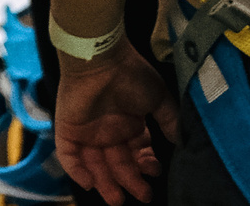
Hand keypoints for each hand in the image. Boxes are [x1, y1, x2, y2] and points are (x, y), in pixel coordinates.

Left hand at [54, 48, 178, 204]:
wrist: (100, 58)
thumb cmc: (131, 74)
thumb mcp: (158, 99)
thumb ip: (170, 121)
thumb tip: (182, 142)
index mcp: (129, 122)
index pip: (137, 152)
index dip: (146, 165)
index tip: (154, 170)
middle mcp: (108, 129)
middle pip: (118, 162)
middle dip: (129, 180)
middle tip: (141, 194)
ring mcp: (87, 130)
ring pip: (95, 164)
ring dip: (105, 182)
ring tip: (117, 199)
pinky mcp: (67, 128)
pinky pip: (68, 155)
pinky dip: (76, 170)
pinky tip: (90, 182)